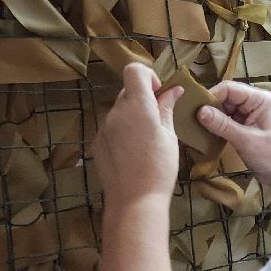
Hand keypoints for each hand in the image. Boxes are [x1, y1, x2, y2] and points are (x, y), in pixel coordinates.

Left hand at [95, 63, 183, 211]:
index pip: (134, 70)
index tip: (158, 93)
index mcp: (137, 105)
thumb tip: (173, 90)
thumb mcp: (170, 136)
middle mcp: (116, 111)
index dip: (148, 75)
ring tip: (146, 141)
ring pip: (119, 110)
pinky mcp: (97, 142)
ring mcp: (103, 127)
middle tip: (158, 120)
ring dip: (132, 116)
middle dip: (143, 98)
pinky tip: (132, 152)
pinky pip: (111, 127)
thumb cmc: (160, 168)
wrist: (134, 200)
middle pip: (127, 90)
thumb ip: (167, 109)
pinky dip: (122, 131)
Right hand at [197, 82, 270, 213]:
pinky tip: (207, 134)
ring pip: (225, 110)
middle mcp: (255, 103)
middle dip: (210, 107)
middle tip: (191, 120)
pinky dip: (218, 127)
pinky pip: (229, 121)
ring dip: (213, 118)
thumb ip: (223, 125)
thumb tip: (199, 111)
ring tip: (196, 127)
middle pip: (226, 97)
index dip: (211, 96)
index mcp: (259, 99)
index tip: (193, 109)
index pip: (229, 88)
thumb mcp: (247, 141)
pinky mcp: (248, 128)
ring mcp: (251, 116)